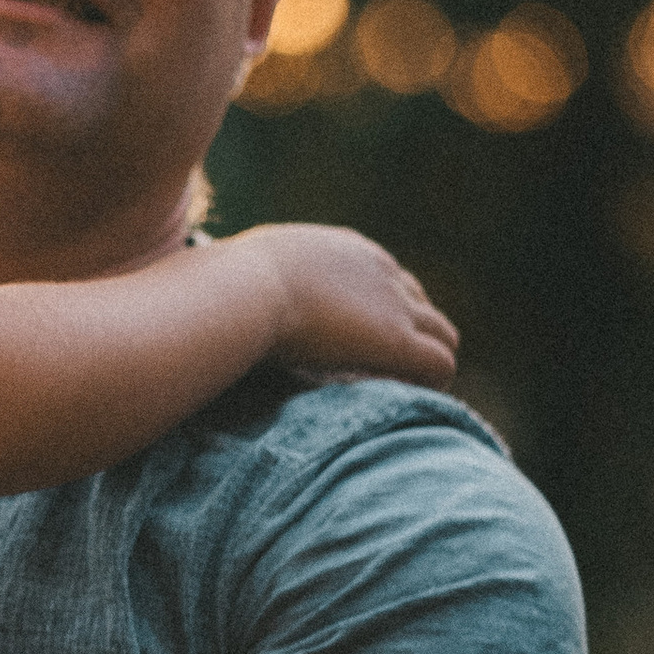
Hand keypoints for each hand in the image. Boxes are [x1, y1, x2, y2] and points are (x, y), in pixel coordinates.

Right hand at [235, 226, 457, 388]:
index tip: (357, 349)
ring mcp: (394, 305)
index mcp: (346, 251)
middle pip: (420, 304)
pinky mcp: (398, 339)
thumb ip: (252, 287)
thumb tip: (210, 300)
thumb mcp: (247, 273)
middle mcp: (381, 271)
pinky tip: (414, 402)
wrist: (246, 289)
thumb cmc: (228, 285)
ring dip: (426, 364)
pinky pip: (441, 362)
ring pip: (442, 334)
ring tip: (404, 396)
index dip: (377, 316)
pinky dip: (433, 383)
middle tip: (386, 377)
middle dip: (411, 337)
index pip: (385, 280)